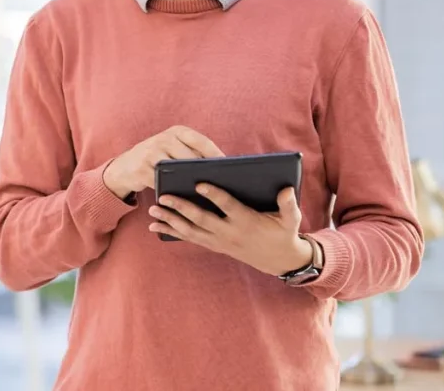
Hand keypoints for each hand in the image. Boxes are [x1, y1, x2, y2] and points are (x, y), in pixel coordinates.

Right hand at [102, 125, 223, 198]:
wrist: (125, 167)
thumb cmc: (158, 159)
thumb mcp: (173, 148)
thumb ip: (192, 152)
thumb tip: (221, 167)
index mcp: (176, 131)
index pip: (202, 141)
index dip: (216, 156)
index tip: (229, 169)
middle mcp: (163, 138)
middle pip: (191, 158)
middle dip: (204, 172)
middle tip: (219, 185)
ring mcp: (151, 153)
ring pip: (178, 170)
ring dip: (190, 182)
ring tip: (204, 193)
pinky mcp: (141, 169)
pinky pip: (163, 183)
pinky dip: (173, 192)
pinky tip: (183, 200)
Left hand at [148, 184, 312, 276]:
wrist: (280, 260)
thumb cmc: (284, 233)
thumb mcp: (291, 219)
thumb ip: (288, 204)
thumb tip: (287, 188)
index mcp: (246, 221)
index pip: (227, 206)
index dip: (214, 194)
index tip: (199, 183)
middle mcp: (230, 232)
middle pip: (202, 219)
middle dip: (181, 207)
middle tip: (164, 196)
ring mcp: (220, 241)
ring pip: (191, 231)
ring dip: (170, 221)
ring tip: (152, 211)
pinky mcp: (214, 245)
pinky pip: (190, 238)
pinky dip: (172, 232)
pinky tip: (155, 227)